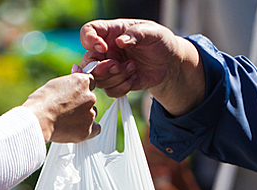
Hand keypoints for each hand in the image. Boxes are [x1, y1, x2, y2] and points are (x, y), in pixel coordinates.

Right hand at [23, 73, 100, 142]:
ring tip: (66, 120)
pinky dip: (88, 129)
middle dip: (81, 104)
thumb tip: (77, 70)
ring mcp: (90, 114)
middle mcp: (90, 96)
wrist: (38, 120)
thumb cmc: (41, 103)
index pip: (90, 82)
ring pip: (92, 114)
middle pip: (90, 100)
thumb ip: (69, 81)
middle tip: (65, 110)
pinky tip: (76, 129)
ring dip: (84, 117)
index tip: (73, 95)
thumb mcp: (55, 84)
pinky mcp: (88, 130)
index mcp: (82, 81)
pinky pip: (95, 129)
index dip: (80, 89)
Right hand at [80, 19, 204, 115]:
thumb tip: (120, 41)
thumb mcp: (152, 32)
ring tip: (133, 68)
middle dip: (101, 68)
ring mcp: (109, 68)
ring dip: (116, 77)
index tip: (103, 47)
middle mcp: (105, 51)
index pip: (87, 32)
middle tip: (118, 66)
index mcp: (110, 33)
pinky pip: (110, 91)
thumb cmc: (159, 41)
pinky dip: (122, 87)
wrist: (169, 62)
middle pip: (87, 62)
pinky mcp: (117, 83)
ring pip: (98, 80)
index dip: (89, 40)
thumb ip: (136, 34)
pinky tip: (134, 78)